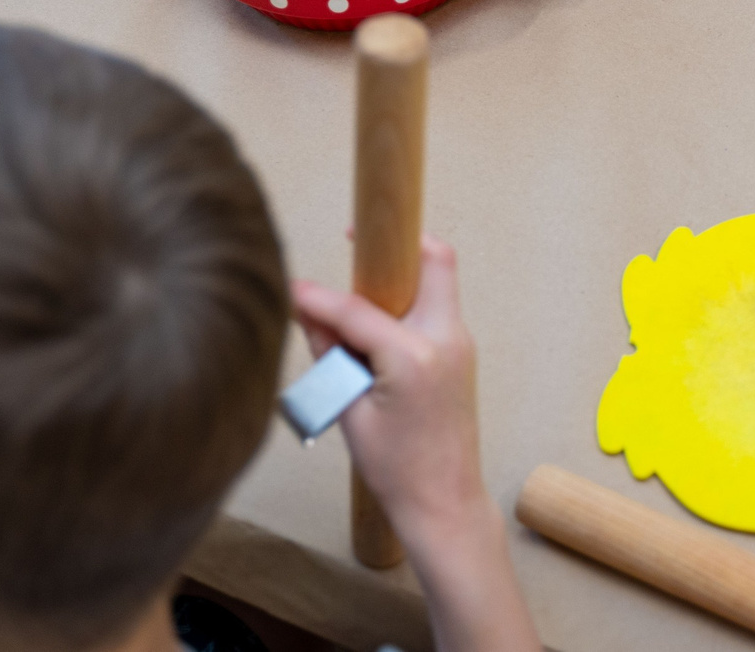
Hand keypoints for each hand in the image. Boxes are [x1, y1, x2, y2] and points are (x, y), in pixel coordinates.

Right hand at [291, 239, 491, 544]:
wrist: (444, 505)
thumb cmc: (398, 470)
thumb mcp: (349, 413)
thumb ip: (330, 357)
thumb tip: (309, 316)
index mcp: (414, 356)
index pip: (357, 311)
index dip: (318, 298)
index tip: (293, 288)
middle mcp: (446, 340)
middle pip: (433, 260)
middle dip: (396, 248)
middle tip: (359, 251)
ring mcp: (461, 345)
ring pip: (436, 282)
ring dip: (400, 281)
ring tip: (358, 305)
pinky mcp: (461, 356)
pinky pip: (435, 310)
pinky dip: (406, 307)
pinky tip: (374, 333)